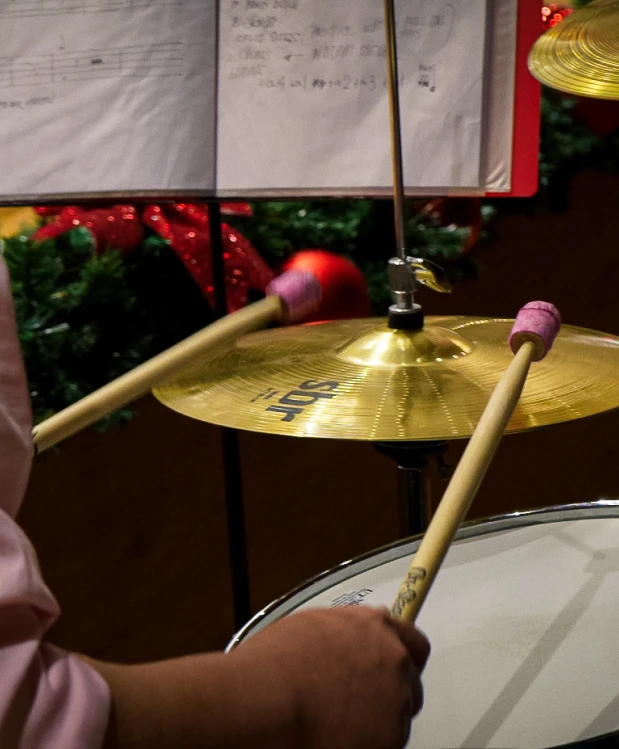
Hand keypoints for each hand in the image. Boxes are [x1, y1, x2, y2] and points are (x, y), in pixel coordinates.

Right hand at [231, 606, 429, 748]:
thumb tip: (351, 642)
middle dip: (390, 692)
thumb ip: (347, 633)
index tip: (391, 668)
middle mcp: (393, 659)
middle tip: (359, 702)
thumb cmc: (276, 664)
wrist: (267, 700)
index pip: (413, 642)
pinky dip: (369, 742)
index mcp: (374, 627)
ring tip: (338, 722)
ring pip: (398, 716)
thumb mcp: (314, 627)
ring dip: (378, 720)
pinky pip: (387, 742)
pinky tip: (337, 737)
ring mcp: (395, 700)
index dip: (402, 657)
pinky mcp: (391, 738)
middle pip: (410, 681)